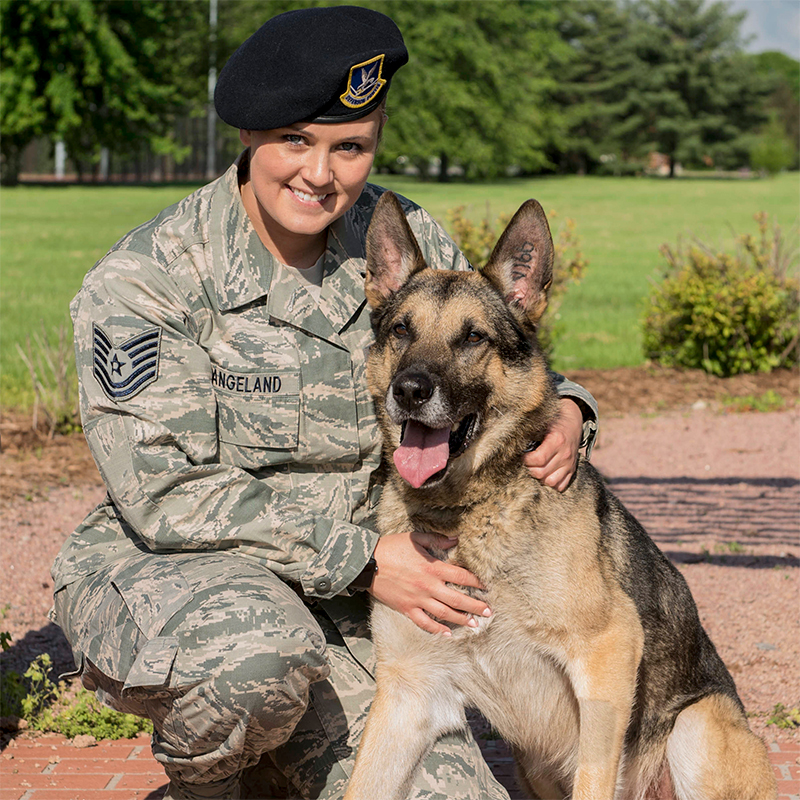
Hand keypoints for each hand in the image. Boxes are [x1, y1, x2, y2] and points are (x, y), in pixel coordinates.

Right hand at [369, 531, 491, 634]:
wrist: (368, 563)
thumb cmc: (391, 547)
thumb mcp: (415, 538)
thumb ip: (437, 539)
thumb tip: (455, 539)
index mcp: (433, 567)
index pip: (461, 577)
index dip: (477, 582)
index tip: (487, 587)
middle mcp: (429, 586)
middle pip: (458, 599)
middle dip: (476, 607)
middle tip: (489, 612)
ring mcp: (418, 599)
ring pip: (445, 614)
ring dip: (462, 620)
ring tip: (474, 624)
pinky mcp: (407, 609)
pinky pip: (425, 623)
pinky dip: (437, 630)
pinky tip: (448, 634)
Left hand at [523, 397, 582, 491]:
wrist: (573, 422)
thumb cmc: (553, 421)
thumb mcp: (542, 422)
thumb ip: (530, 432)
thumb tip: (512, 441)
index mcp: (557, 441)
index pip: (538, 459)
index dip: (526, 460)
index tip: (521, 456)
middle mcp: (565, 454)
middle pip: (542, 473)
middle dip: (529, 469)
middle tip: (525, 463)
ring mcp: (570, 464)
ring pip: (551, 482)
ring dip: (540, 478)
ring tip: (534, 469)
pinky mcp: (572, 470)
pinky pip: (561, 485)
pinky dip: (551, 483)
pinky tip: (544, 474)